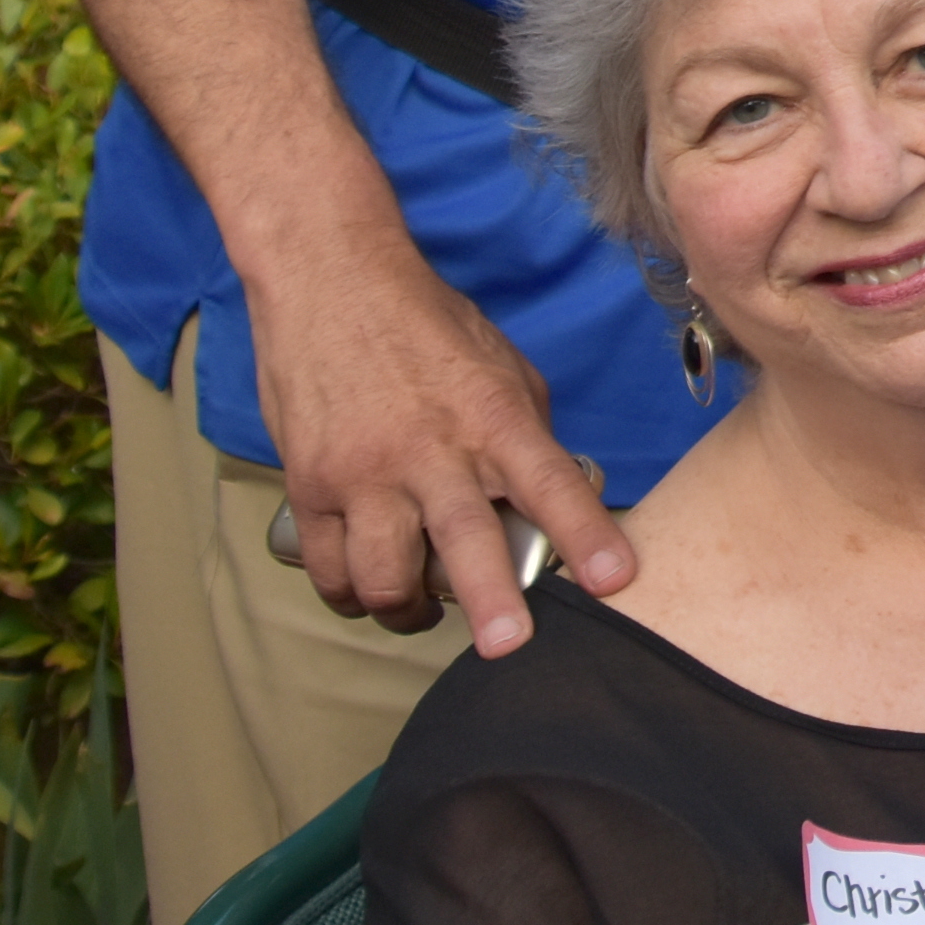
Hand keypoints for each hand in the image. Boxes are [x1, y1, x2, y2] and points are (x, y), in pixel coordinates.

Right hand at [255, 227, 637, 654]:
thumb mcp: (501, 366)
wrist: (329, 278)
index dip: (585, 535)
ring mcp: (366, 471)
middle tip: (506, 646)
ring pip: (384, 573)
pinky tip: (366, 590)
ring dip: (408, 609)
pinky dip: (349, 593)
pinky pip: (330, 567)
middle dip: (490, 602)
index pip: (549, 482)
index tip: (612, 581)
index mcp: (491, 415)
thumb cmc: (424, 323)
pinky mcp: (312, 484)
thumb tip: (555, 497)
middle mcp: (431, 448)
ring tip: (424, 610)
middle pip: (465, 541)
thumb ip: (526, 435)